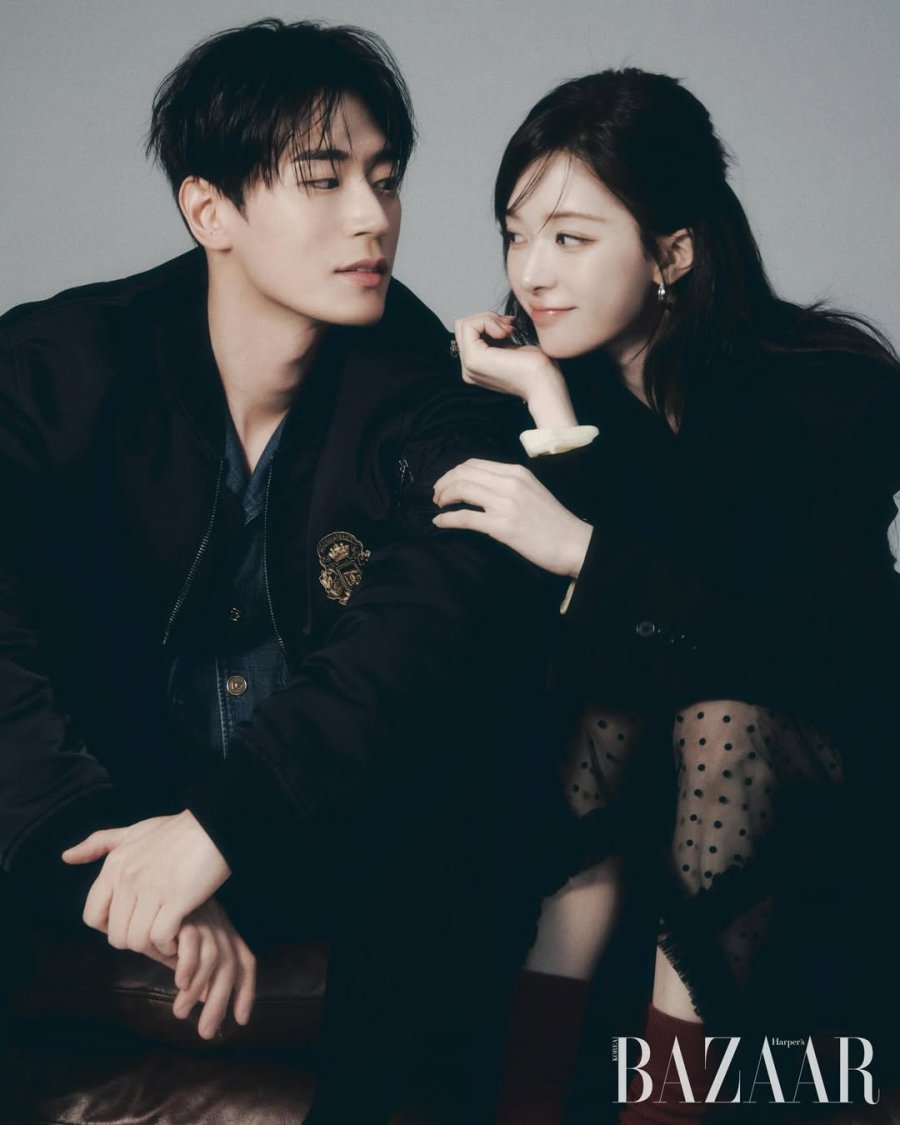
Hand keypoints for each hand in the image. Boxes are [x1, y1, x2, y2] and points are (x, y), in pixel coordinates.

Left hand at [62, 810, 230, 960]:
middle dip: (136, 940)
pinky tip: (180, 932)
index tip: (133, 919)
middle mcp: (127, 878)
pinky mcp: (175, 899)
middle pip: (116, 936)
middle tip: (156, 930)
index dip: (110, 926)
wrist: (217, 824)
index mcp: (114, 865)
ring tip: (170, 934)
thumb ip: (100, 843)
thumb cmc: (178, 830)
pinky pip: (160, 938)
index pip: (92, 917)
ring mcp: (151, 889)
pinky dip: (169, 944)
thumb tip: (66, 857)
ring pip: (137, 941)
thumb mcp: (135, 831)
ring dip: (154, 946)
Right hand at [171, 897, 255, 1038]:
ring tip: (180, 1013)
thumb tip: (200, 1001)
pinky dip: (188, 965)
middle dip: (218, 1003)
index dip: (246, 992)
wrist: (161, 879)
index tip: (241, 1019)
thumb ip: (194, 968)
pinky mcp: (187, 915)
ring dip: (198, 990)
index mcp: (225, 933)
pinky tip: (179, 982)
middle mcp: (220, 928)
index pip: (245, 963)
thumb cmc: (171, 916)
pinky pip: (193, 942)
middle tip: (206, 1032)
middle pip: (229, 968)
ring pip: (212, 960)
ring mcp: (205, 921)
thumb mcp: (189, 943)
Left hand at [433, 459, 592, 576]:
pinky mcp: (503, 526)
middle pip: (464, 473)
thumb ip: (508, 485)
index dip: (453, 472)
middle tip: (436, 496)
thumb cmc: (554, 522)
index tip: (445, 484)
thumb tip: (480, 489)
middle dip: (443, 483)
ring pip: (462, 490)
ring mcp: (506, 504)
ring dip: (443, 497)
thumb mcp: (532, 491)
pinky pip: (465, 518)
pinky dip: (447, 519)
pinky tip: (439, 523)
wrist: (574, 543)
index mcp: (517, 472)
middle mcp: (510, 483)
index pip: (474, 463)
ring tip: (438, 506)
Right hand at [453, 312, 577, 427]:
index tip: (511, 327)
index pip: (469, 332)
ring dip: (490, 319)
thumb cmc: (537, 369)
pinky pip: (469, 326)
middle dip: (488, 318)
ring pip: (465, 324)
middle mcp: (468, 368)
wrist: (545, 385)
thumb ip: (497, 338)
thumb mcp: (512, 347)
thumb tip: (494, 319)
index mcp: (477, 366)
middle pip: (463, 326)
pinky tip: (506, 333)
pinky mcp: (473, 359)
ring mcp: (469, 365)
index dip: (489, 322)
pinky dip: (488, 321)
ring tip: (509, 331)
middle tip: (510, 327)